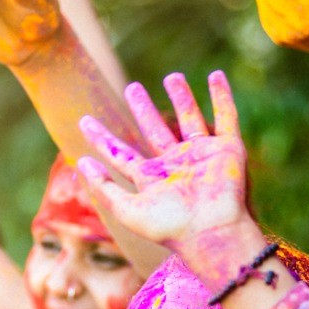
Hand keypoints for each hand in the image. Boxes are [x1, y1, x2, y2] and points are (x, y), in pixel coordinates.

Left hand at [77, 71, 253, 282]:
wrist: (211, 232)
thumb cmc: (169, 227)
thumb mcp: (127, 210)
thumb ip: (103, 187)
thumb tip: (81, 162)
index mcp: (151, 179)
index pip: (121, 153)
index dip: (102, 139)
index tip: (84, 121)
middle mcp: (175, 166)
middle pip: (155, 130)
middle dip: (144, 110)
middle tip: (132, 88)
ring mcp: (202, 156)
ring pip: (189, 119)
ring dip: (182, 97)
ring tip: (172, 76)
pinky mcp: (227, 150)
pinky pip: (225, 117)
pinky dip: (222, 96)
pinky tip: (216, 76)